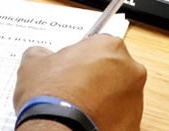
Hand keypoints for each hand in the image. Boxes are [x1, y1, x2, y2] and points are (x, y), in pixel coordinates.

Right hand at [14, 35, 145, 130]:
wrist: (58, 130)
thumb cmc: (51, 95)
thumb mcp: (33, 64)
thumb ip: (42, 53)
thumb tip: (42, 56)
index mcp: (109, 46)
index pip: (98, 45)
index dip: (83, 57)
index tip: (73, 68)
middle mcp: (130, 69)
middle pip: (114, 68)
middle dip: (97, 77)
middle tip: (75, 89)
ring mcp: (136, 98)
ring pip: (120, 94)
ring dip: (104, 98)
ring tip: (80, 108)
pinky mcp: (135, 123)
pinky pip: (121, 117)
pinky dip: (107, 118)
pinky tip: (88, 120)